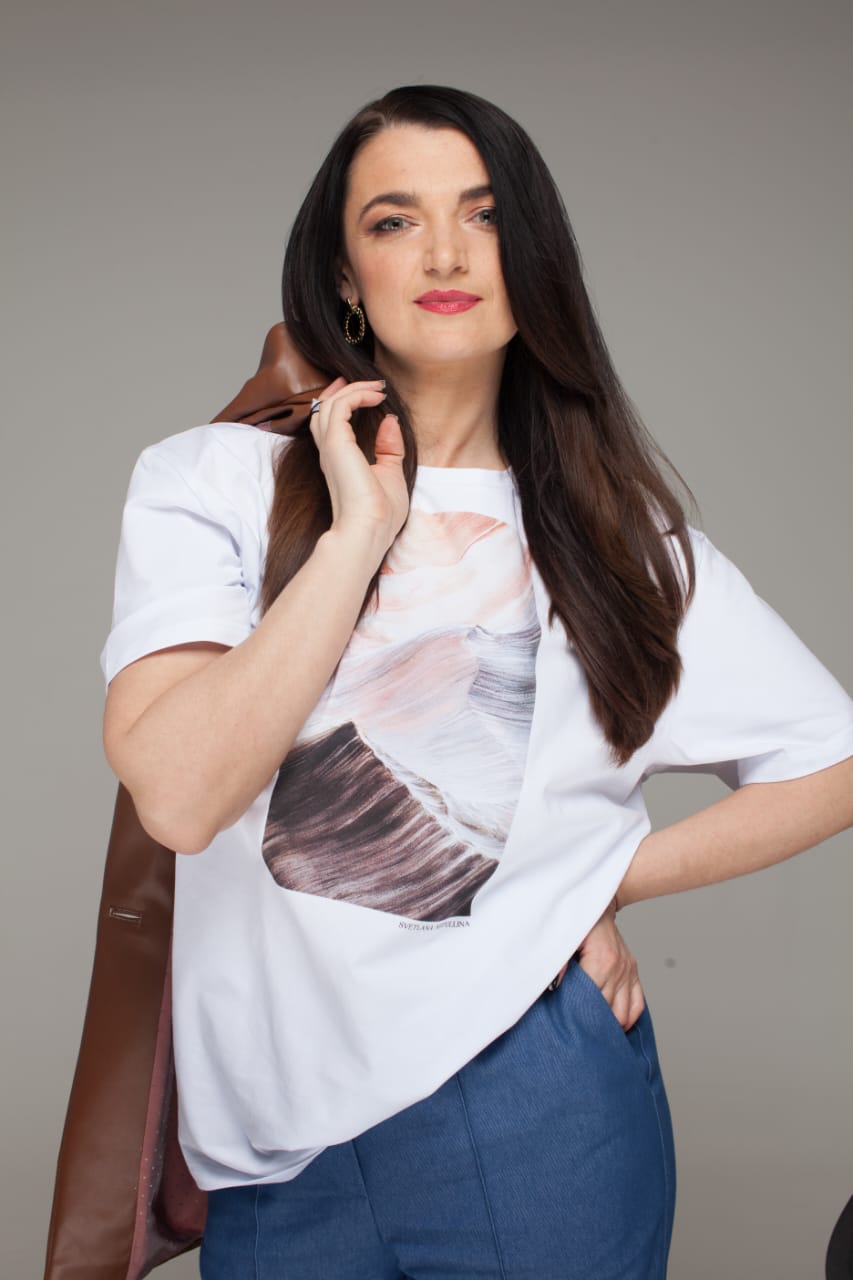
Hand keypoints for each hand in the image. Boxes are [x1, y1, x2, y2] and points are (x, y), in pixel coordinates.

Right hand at [310, 376, 408, 554]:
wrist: (369, 529)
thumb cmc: (380, 513)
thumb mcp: (391, 474)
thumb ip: (389, 447)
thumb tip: (389, 420)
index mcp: (339, 461)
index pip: (330, 425)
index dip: (342, 403)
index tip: (362, 391)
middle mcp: (330, 452)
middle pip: (325, 409)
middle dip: (343, 390)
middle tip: (367, 381)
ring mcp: (330, 447)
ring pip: (330, 403)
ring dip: (354, 389)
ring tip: (377, 386)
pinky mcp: (336, 443)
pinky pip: (340, 406)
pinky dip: (357, 395)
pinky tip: (376, 397)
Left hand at [551, 899, 644, 1029]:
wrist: (598, 905)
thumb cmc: (579, 921)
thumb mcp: (563, 938)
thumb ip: (558, 963)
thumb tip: (552, 986)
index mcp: (601, 960)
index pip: (592, 999)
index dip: (579, 1014)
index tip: (569, 1026)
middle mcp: (619, 968)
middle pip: (609, 1010)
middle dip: (594, 1024)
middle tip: (579, 1036)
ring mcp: (628, 970)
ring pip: (625, 1013)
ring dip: (612, 1026)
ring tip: (596, 1035)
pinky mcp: (633, 971)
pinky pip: (637, 1003)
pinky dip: (629, 1018)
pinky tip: (616, 1027)